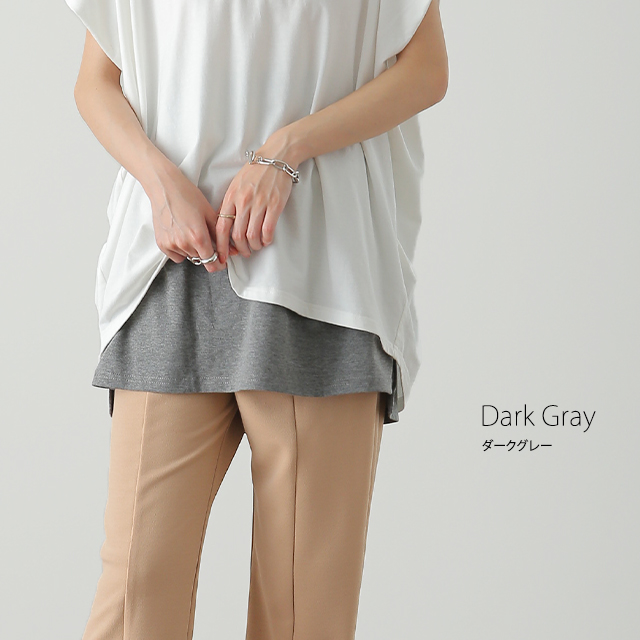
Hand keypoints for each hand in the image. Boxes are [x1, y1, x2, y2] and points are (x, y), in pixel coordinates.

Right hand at [148, 164, 237, 272]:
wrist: (164, 187)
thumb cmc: (187, 195)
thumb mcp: (209, 213)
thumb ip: (220, 236)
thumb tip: (232, 250)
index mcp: (198, 237)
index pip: (212, 263)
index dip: (219, 264)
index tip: (221, 261)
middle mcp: (184, 244)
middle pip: (201, 259)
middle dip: (207, 253)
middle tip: (205, 237)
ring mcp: (171, 245)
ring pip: (189, 257)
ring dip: (193, 250)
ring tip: (190, 231)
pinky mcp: (162, 244)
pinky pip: (176, 256)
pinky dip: (180, 250)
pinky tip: (180, 234)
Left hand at [215, 139, 298, 263]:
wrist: (275, 157)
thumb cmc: (255, 171)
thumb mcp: (236, 185)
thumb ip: (229, 203)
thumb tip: (222, 223)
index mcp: (231, 197)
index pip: (221, 227)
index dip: (221, 245)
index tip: (223, 256)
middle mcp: (243, 201)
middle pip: (237, 235)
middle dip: (240, 249)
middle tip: (244, 253)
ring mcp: (260, 203)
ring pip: (252, 235)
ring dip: (254, 246)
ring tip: (256, 246)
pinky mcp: (275, 205)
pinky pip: (268, 230)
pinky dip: (266, 240)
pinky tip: (267, 240)